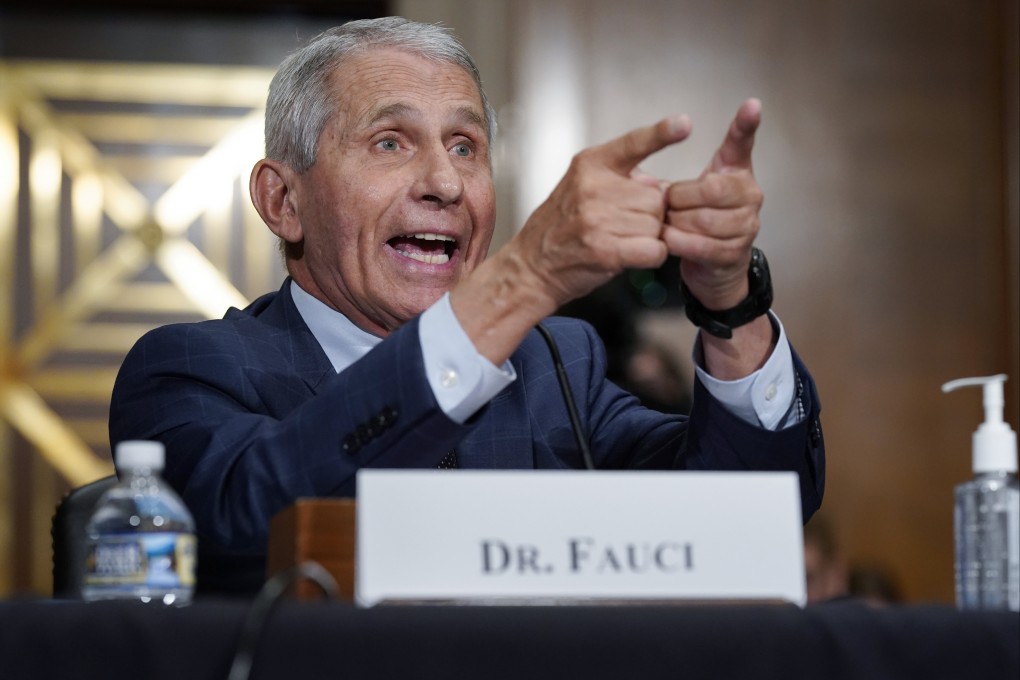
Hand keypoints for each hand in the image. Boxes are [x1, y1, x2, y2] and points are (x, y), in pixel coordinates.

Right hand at [510, 115, 691, 312]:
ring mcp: (598, 219)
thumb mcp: (581, 186)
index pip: (633, 143)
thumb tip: (656, 185)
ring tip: (620, 240)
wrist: (532, 266)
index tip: (683, 124)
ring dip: (648, 237)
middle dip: (649, 214)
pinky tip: (631, 255)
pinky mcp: (605, 250)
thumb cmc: (560, 228)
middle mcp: (594, 187)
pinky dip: (651, 256)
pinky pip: (654, 249)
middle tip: (622, 225)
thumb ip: (619, 178)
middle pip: (656, 197)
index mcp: (591, 165)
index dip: (661, 134)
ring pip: (657, 225)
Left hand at [662, 98, 763, 309]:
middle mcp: (750, 195)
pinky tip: (669, 240)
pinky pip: (702, 244)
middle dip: (680, 198)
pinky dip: (679, 242)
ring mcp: (747, 225)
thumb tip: (649, 171)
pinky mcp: (734, 252)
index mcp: (737, 173)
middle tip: (667, 206)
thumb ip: (679, 178)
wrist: (713, 267)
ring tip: (667, 224)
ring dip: (676, 222)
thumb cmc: (698, 221)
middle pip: (711, 189)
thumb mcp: (691, 193)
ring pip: (704, 219)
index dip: (746, 126)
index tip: (752, 105)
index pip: (742, 145)